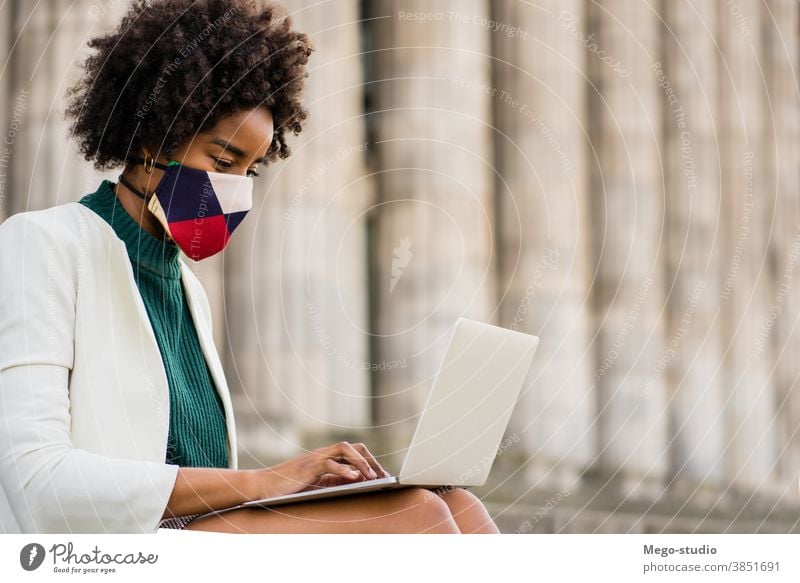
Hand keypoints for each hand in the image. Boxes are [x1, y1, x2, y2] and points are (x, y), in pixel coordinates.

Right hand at [253, 441, 390, 499]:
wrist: (264, 486)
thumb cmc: (288, 487)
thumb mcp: (316, 484)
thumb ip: (333, 480)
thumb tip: (356, 483)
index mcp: (326, 457)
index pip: (354, 452)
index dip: (370, 462)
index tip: (382, 475)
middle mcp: (323, 453)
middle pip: (354, 447)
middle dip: (371, 460)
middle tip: (383, 475)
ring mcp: (316, 458)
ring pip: (345, 450)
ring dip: (362, 462)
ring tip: (372, 476)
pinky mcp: (309, 466)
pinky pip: (331, 464)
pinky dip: (345, 470)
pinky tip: (355, 478)